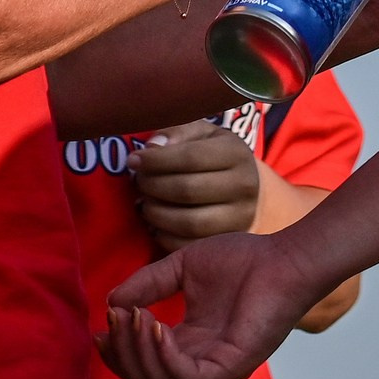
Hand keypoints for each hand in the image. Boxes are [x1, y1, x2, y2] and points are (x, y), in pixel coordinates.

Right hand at [101, 230, 325, 378]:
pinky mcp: (232, 367)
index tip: (102, 325)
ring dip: (138, 353)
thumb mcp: (182, 267)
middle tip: (113, 322)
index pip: (144, 361)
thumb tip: (111, 303)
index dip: (119, 349)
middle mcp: (202, 361)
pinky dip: (164, 356)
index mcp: (191, 342)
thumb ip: (148, 284)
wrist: (284, 257)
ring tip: (133, 319)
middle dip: (122, 354)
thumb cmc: (243, 258)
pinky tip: (155, 328)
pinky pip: (186, 376)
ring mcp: (218, 368)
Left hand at [133, 121, 259, 250]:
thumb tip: (153, 147)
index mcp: (236, 153)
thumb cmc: (214, 155)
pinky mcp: (228, 242)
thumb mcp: (201, 134)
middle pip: (187, 190)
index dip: (156, 160)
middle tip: (137, 182)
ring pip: (188, 222)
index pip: (190, 157)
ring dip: (155, 213)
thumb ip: (177, 132)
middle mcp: (244, 186)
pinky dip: (164, 236)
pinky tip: (154, 223)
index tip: (133, 161)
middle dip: (152, 186)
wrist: (245, 188)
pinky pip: (188, 246)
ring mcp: (240, 218)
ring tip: (144, 203)